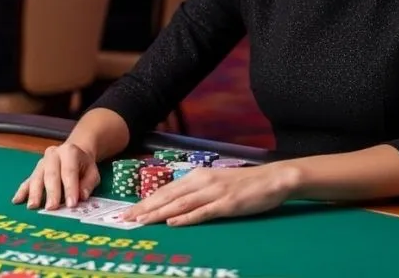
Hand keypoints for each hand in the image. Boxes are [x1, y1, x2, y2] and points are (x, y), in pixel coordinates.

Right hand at [12, 142, 99, 209]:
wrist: (73, 153)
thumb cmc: (83, 166)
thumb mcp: (93, 172)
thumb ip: (88, 184)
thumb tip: (81, 196)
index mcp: (69, 151)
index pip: (69, 171)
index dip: (71, 188)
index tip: (71, 204)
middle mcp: (53, 154)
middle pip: (51, 174)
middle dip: (51, 192)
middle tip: (51, 208)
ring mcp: (41, 163)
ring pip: (36, 177)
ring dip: (34, 193)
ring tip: (33, 206)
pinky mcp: (34, 172)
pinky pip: (26, 181)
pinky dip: (22, 191)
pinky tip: (16, 200)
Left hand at [121, 164, 294, 226]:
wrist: (272, 179)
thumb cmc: (244, 183)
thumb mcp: (216, 183)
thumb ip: (197, 191)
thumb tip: (175, 204)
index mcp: (198, 176)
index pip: (166, 190)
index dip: (146, 201)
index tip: (129, 211)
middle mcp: (202, 182)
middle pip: (168, 197)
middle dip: (145, 208)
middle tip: (126, 219)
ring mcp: (215, 192)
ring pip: (180, 204)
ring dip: (158, 213)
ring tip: (141, 221)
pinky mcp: (227, 204)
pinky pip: (203, 212)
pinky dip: (186, 218)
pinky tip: (172, 223)